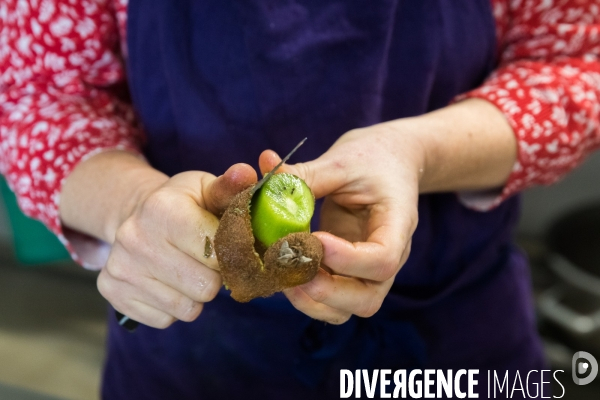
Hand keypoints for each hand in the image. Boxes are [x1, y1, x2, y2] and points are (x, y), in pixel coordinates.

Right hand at [96, 163, 256, 327]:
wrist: (137, 216)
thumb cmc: (184, 204)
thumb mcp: (206, 189)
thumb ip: (231, 187)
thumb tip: (246, 173)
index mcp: (162, 208)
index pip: (217, 253)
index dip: (230, 254)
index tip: (224, 245)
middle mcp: (135, 238)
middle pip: (206, 287)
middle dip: (214, 277)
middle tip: (206, 261)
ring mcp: (121, 269)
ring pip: (188, 309)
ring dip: (195, 294)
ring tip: (188, 270)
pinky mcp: (114, 294)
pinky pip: (166, 320)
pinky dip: (174, 307)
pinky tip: (168, 282)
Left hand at [258, 125, 423, 323]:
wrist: (391, 162)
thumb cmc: (373, 158)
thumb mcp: (344, 159)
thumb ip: (308, 175)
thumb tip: (266, 181)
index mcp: (398, 225)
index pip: (383, 259)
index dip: (346, 259)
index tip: (315, 239)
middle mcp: (389, 256)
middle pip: (368, 298)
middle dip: (326, 291)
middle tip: (292, 267)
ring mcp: (369, 271)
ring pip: (348, 309)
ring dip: (312, 300)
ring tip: (283, 275)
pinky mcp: (348, 274)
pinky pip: (331, 301)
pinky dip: (307, 296)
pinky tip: (284, 273)